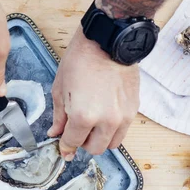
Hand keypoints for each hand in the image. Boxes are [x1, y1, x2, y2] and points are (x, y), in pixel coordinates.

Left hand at [48, 28, 138, 160]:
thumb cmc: (81, 59)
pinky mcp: (134, 109)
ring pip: (112, 143)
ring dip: (100, 139)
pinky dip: (112, 128)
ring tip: (92, 123)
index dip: (65, 146)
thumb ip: (59, 116)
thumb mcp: (61, 88)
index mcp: (83, 116)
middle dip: (83, 143)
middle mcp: (106, 121)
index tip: (63, 146)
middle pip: (95, 149)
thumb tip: (56, 133)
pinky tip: (104, 113)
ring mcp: (123, 116)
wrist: (108, 40)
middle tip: (77, 131)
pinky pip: (123, 129)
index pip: (73, 143)